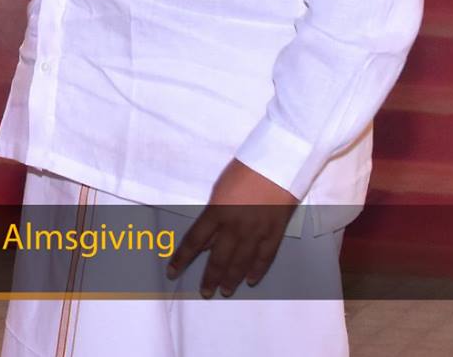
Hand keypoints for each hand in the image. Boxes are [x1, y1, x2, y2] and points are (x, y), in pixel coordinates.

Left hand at [166, 159, 297, 297]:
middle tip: (205, 292)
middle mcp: (235, 226)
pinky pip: (265, 257)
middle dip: (210, 278)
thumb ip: (213, 215)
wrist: (279, 160)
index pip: (194, 242)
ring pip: (241, 262)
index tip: (172, 272)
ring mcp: (256, 231)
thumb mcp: (220, 188)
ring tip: (226, 291)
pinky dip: (257, 270)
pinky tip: (251, 279)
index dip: (181, 259)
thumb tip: (208, 239)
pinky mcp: (275, 232)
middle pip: (218, 259)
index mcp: (217, 212)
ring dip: (232, 279)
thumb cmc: (246, 168)